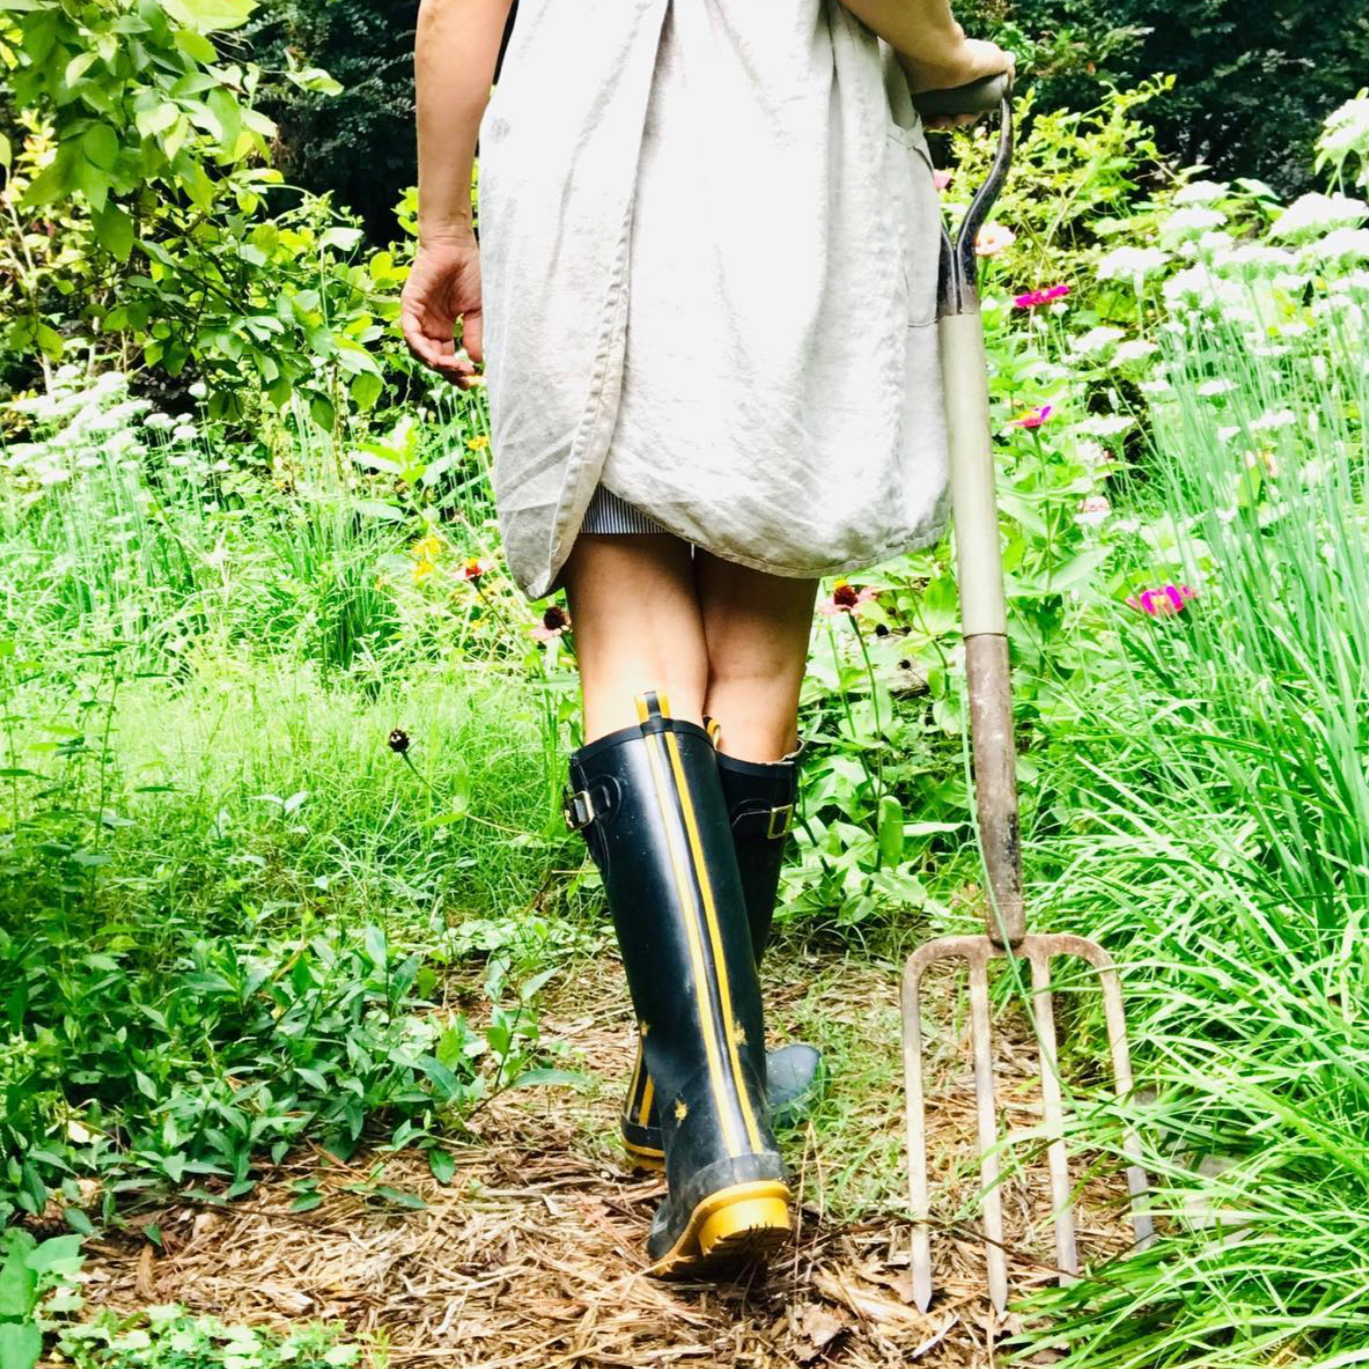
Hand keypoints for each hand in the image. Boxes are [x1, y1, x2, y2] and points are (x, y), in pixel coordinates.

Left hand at [400, 232, 483, 388]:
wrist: (456, 246)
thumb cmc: (469, 272)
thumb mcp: (476, 310)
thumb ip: (474, 335)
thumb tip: (477, 361)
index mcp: (444, 326)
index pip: (446, 356)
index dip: (456, 371)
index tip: (470, 381)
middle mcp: (429, 325)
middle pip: (433, 358)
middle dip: (448, 371)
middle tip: (464, 377)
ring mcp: (418, 316)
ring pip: (420, 350)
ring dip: (436, 363)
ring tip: (453, 368)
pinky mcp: (410, 306)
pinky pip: (410, 333)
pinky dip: (420, 348)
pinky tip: (434, 358)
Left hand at [902, 37, 1015, 129]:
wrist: (938, 56)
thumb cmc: (967, 58)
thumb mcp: (994, 59)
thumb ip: (1005, 66)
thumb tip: (1010, 71)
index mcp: (962, 76)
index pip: (967, 102)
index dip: (969, 114)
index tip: (968, 117)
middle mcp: (945, 82)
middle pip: (951, 110)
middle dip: (956, 120)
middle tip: (955, 120)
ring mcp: (928, 88)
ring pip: (936, 114)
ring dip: (942, 123)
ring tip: (941, 121)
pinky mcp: (913, 93)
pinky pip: (920, 114)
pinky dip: (927, 122)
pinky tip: (930, 122)